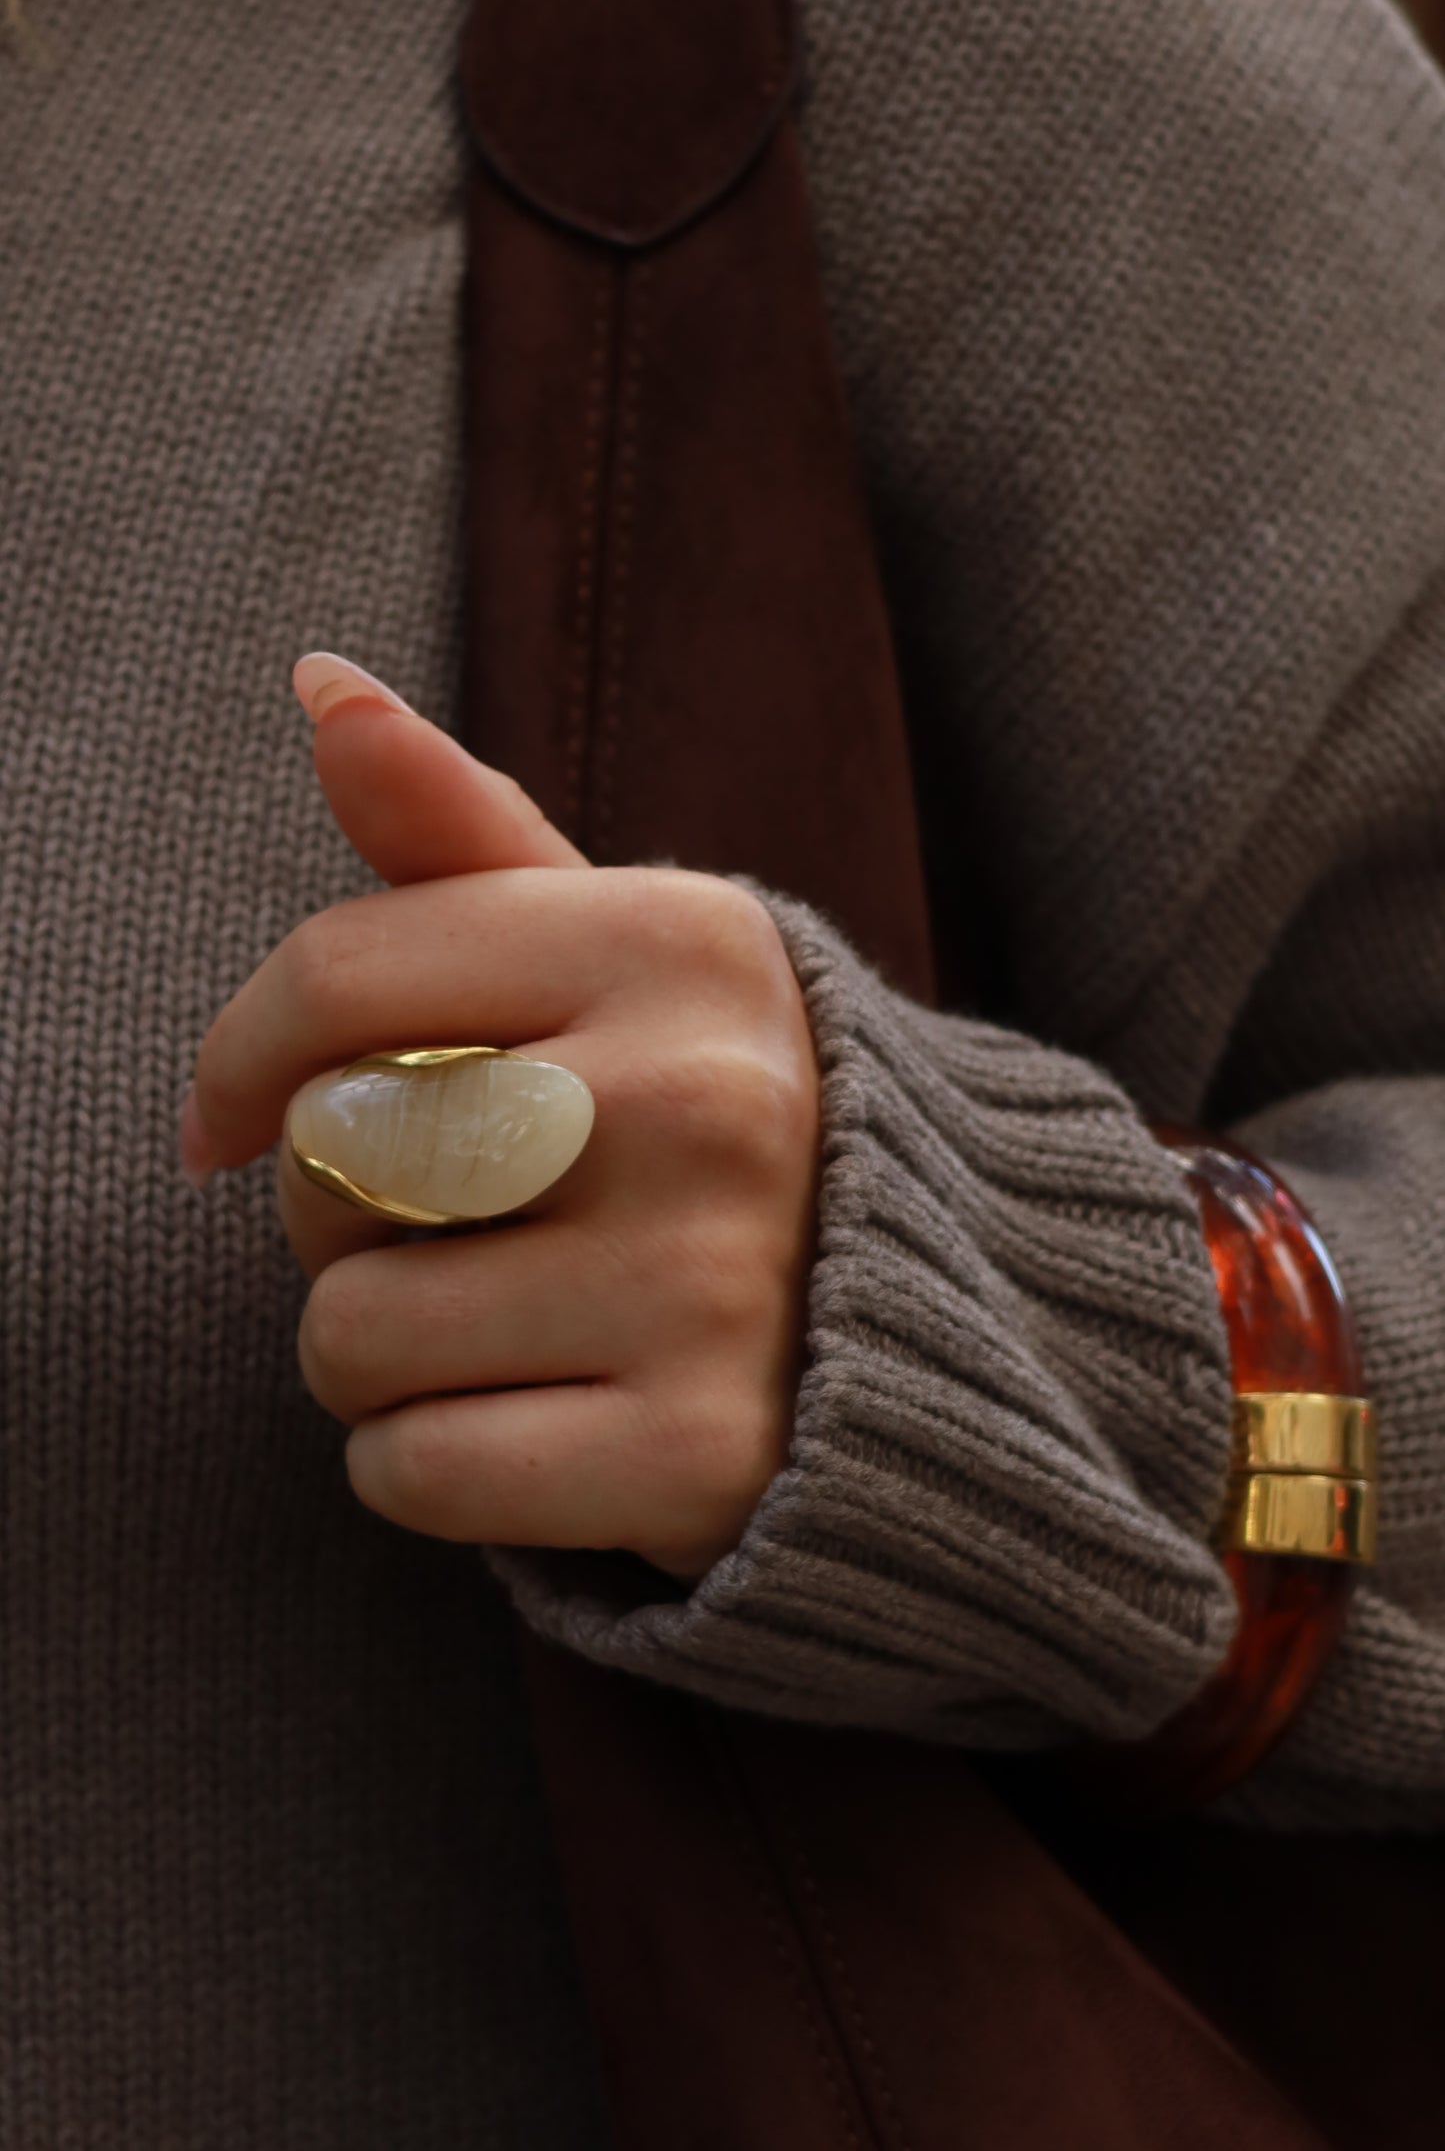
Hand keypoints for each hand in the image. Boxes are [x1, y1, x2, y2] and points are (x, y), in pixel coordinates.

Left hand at [180, 656, 822, 1579]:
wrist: (948, 1332)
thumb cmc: (732, 1124)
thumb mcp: (639, 961)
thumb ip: (473, 838)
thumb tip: (322, 686)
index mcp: (681, 944)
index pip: (342, 975)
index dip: (239, 1057)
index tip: (227, 1122)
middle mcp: (705, 1100)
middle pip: (334, 1161)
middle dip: (344, 1213)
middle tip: (459, 1230)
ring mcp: (709, 1285)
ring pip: (352, 1337)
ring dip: (381, 1357)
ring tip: (509, 1330)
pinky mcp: (700, 1458)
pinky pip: (414, 1472)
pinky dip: (429, 1465)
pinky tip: (537, 1425)